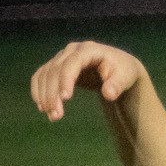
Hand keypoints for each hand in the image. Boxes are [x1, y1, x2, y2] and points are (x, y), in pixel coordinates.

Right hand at [30, 41, 145, 119]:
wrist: (117, 68)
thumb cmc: (123, 72)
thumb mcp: (126, 77)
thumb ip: (117, 85)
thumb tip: (108, 94)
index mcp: (90, 49)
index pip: (73, 63)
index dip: (66, 79)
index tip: (65, 98)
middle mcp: (72, 50)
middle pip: (56, 70)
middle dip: (53, 93)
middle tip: (56, 115)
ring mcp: (62, 56)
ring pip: (46, 74)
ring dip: (45, 96)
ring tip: (53, 116)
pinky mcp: (55, 65)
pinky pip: (41, 76)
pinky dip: (39, 91)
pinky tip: (43, 107)